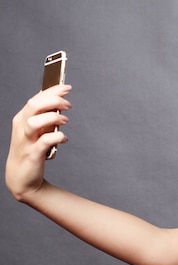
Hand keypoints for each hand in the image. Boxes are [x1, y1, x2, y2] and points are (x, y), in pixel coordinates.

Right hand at [5, 85, 71, 200]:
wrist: (22, 177)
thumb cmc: (32, 150)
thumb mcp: (38, 131)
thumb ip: (46, 118)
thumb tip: (59, 103)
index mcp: (23, 118)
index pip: (36, 99)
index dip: (51, 91)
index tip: (67, 87)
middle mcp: (22, 127)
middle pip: (34, 106)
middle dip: (53, 101)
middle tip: (69, 105)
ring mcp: (26, 141)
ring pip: (34, 122)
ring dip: (53, 118)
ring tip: (66, 121)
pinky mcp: (32, 154)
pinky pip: (44, 142)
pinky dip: (56, 137)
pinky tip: (64, 138)